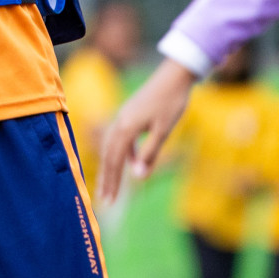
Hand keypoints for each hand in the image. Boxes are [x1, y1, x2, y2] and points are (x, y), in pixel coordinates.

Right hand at [97, 59, 197, 204]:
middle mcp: (120, 121)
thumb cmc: (171, 102)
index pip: (114, 160)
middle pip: (108, 155)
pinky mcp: (129, 114)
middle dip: (107, 179)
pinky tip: (130, 163)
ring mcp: (123, 116)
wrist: (174, 76)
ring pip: (111, 146)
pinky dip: (121, 153)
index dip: (112, 182)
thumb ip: (150, 154)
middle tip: (104, 201)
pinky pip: (119, 138)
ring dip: (110, 167)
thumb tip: (138, 177)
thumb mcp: (163, 131)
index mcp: (126, 127)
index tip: (109, 202)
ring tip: (110, 186)